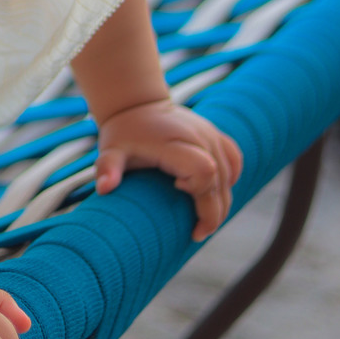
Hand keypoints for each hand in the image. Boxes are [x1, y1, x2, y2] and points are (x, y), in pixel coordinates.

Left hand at [94, 100, 242, 239]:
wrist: (137, 105)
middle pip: (220, 180)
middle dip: (213, 212)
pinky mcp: (216, 136)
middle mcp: (199, 137)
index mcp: (175, 142)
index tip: (178, 193)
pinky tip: (217, 196)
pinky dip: (229, 182)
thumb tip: (104, 189)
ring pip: (229, 175)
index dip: (198, 190)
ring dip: (221, 203)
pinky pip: (234, 161)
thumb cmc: (124, 133)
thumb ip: (108, 167)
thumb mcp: (111, 149)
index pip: (203, 170)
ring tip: (204, 223)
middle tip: (197, 234)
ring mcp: (210, 135)